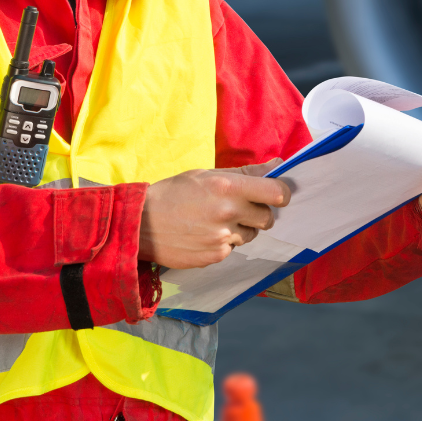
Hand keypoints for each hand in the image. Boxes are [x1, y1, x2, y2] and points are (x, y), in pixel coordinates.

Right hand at [139, 158, 289, 267]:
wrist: (140, 224)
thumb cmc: (173, 193)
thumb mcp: (206, 174)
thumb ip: (246, 172)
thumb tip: (277, 164)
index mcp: (228, 187)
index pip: (277, 193)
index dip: (281, 194)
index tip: (276, 194)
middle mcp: (228, 213)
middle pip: (268, 218)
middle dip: (259, 213)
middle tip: (239, 208)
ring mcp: (222, 238)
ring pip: (250, 235)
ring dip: (241, 229)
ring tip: (214, 221)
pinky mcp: (215, 256)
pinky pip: (232, 248)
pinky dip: (224, 242)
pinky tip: (204, 234)